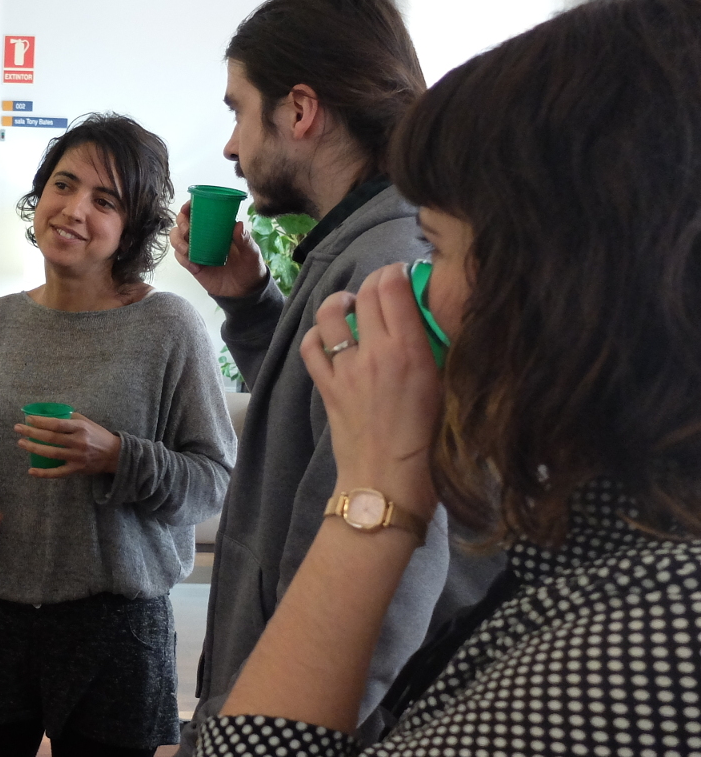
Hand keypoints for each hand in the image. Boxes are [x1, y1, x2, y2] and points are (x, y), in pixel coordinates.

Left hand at [15, 412, 119, 476]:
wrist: (114, 455)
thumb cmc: (98, 436)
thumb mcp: (87, 422)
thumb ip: (71, 418)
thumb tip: (51, 414)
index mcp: (80, 427)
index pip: (57, 424)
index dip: (41, 421)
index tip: (28, 419)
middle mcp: (78, 442)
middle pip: (51, 437)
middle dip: (32, 432)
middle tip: (18, 429)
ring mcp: (76, 457)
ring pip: (51, 453)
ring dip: (34, 448)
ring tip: (21, 443)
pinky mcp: (76, 469)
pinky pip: (57, 473)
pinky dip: (44, 473)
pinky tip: (31, 471)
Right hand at [168, 201, 265, 298]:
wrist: (245, 291)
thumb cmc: (250, 267)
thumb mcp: (252, 253)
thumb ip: (245, 240)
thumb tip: (238, 224)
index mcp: (217, 228)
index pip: (199, 212)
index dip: (190, 207)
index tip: (187, 207)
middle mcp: (204, 236)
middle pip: (183, 223)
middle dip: (181, 224)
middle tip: (187, 231)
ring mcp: (197, 251)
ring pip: (177, 239)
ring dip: (177, 241)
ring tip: (186, 250)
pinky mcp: (193, 266)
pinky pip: (181, 258)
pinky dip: (183, 259)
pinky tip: (193, 265)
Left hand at [300, 262, 441, 522]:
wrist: (389, 484)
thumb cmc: (429, 445)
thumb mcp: (446, 390)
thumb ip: (437, 352)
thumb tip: (429, 321)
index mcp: (411, 351)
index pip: (394, 286)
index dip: (398, 272)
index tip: (405, 276)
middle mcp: (375, 353)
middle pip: (366, 292)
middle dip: (375, 282)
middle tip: (384, 288)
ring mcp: (346, 369)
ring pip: (330, 313)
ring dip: (341, 302)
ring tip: (351, 306)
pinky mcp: (326, 386)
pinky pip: (311, 346)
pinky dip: (316, 335)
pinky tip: (329, 338)